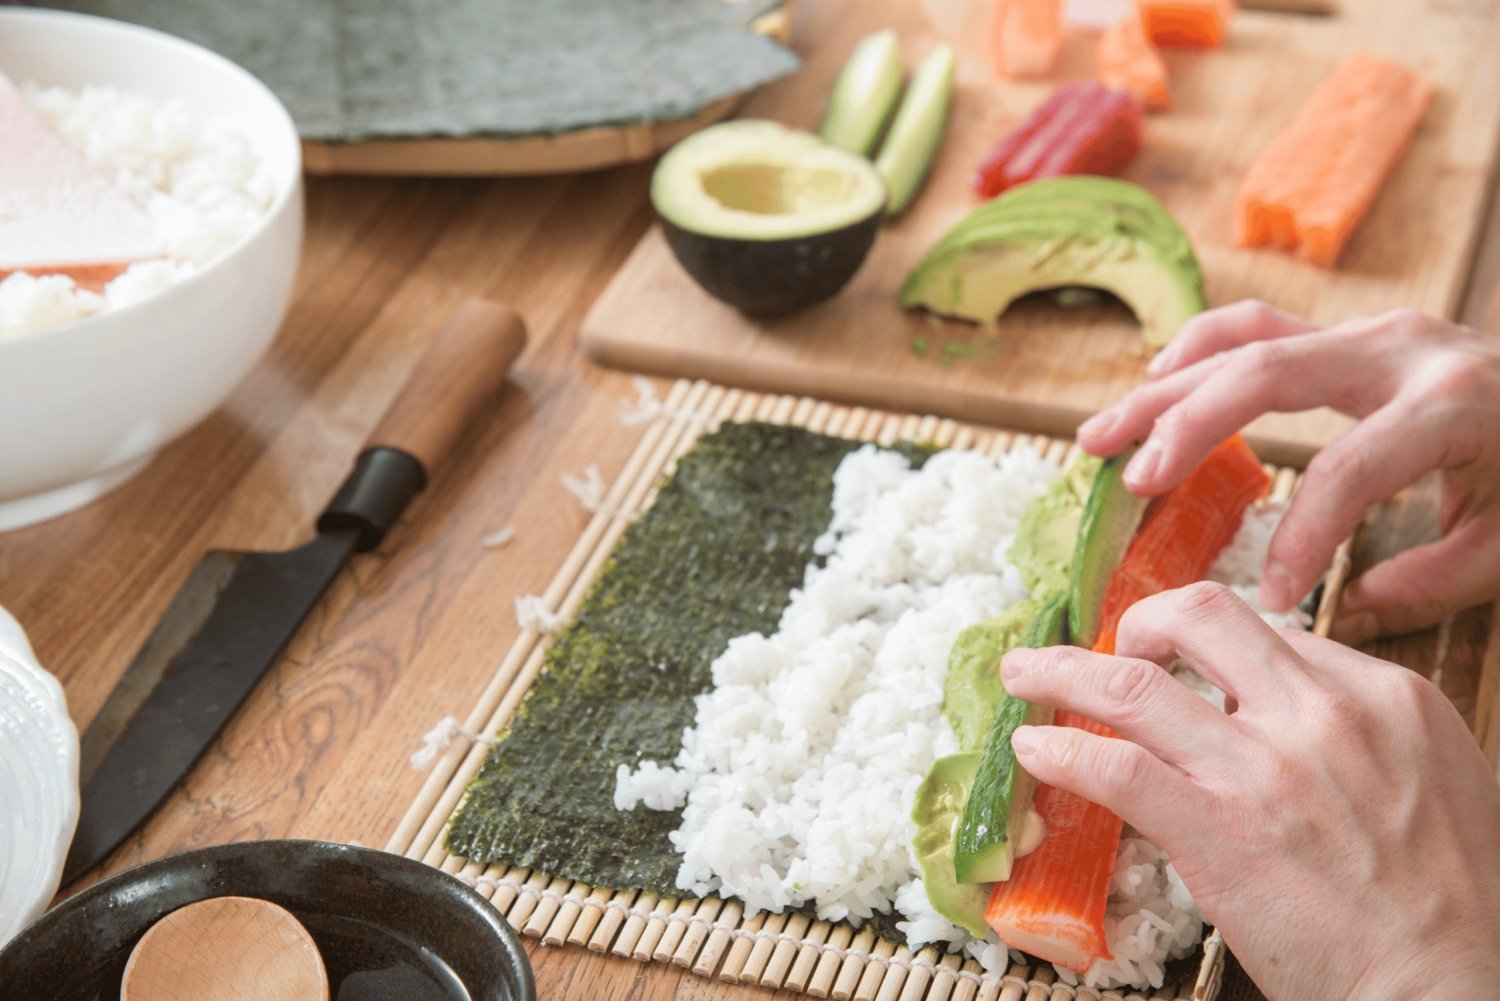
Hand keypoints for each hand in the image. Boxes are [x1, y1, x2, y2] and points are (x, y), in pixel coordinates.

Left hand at [1000, 583, 1499, 1000]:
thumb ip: (1357, 729)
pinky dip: (1061, 750)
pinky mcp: (1217, 829)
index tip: (1175, 667)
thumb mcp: (1434, 777)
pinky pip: (1114, 767)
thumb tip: (1276, 708)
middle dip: (1136, 622)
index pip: (1269, 634)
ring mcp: (1264, 768)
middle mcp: (1321, 713)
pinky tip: (1034, 748)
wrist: (1451, 990)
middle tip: (1106, 649)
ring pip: (1131, 684)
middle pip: (1199, 616)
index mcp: (1382, 694)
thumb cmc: (1449, 904)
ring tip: (1024, 674)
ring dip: (1060, 672)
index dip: (1210, 650)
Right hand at [1076, 302, 1499, 642]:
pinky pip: (1258, 327)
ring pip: (1244, 340)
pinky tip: (1155, 390)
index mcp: (1450, 403)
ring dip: (1163, 388)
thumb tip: (1335, 617)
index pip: (1347, 469)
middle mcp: (1400, 348)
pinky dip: (1197, 354)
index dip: (1300, 538)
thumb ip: (1426, 584)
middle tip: (1130, 482)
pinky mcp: (1353, 333)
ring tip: (1100, 437)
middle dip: (1185, 427)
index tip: (1268, 601)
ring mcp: (1371, 330)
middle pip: (1265, 373)